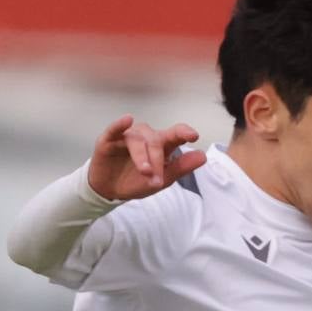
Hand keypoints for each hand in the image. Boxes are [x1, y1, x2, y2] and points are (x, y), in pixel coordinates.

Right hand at [86, 113, 206, 200]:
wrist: (111, 191)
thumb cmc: (137, 181)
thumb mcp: (162, 179)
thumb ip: (181, 167)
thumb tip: (203, 156)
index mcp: (161, 144)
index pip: (175, 134)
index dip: (184, 132)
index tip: (193, 136)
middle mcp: (145, 137)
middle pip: (155, 141)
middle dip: (157, 161)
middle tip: (157, 181)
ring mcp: (127, 136)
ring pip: (137, 140)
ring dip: (142, 156)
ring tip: (145, 172)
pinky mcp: (108, 140)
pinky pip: (114, 129)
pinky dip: (120, 124)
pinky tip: (127, 120)